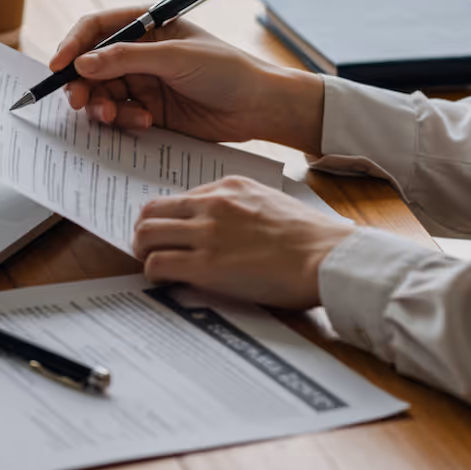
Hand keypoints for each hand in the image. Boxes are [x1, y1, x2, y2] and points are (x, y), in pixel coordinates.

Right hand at [49, 5, 324, 150]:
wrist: (259, 107)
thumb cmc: (227, 70)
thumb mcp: (176, 58)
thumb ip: (127, 59)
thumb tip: (82, 62)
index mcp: (147, 26)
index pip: (97, 28)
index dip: (73, 45)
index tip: (57, 66)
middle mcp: (140, 52)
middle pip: (92, 65)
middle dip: (82, 83)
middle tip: (80, 101)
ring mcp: (144, 82)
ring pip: (102, 93)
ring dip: (101, 105)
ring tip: (115, 116)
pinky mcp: (150, 110)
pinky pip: (120, 114)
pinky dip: (123, 120)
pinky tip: (144, 122)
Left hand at [131, 177, 356, 308]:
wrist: (326, 255)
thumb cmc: (309, 237)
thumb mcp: (269, 202)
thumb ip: (239, 208)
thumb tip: (221, 227)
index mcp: (228, 187)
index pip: (178, 198)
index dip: (168, 218)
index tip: (169, 233)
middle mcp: (212, 204)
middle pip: (152, 211)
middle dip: (145, 231)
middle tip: (149, 248)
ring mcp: (207, 233)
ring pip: (147, 235)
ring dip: (144, 251)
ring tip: (153, 266)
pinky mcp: (206, 265)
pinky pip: (158, 264)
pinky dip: (153, 273)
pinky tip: (164, 282)